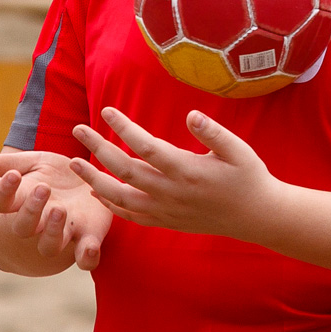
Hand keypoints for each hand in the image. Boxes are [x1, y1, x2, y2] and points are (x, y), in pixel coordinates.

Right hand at [0, 148, 112, 269]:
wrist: (87, 185)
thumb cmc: (56, 175)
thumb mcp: (37, 161)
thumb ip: (11, 163)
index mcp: (22, 202)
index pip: (2, 204)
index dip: (4, 191)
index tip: (13, 174)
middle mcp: (39, 223)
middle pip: (24, 227)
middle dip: (31, 210)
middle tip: (43, 188)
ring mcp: (63, 233)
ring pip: (49, 246)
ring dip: (53, 231)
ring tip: (59, 209)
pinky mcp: (88, 238)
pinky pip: (84, 259)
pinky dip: (87, 257)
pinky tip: (89, 249)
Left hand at [69, 107, 278, 238]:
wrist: (256, 216)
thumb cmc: (248, 176)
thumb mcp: (238, 150)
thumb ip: (213, 132)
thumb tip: (191, 114)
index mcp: (187, 171)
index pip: (146, 146)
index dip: (124, 127)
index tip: (106, 110)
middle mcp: (171, 193)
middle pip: (124, 170)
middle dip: (97, 148)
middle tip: (78, 128)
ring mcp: (166, 210)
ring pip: (120, 197)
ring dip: (94, 179)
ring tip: (74, 163)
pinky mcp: (166, 221)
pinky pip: (131, 216)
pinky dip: (110, 204)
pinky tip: (96, 191)